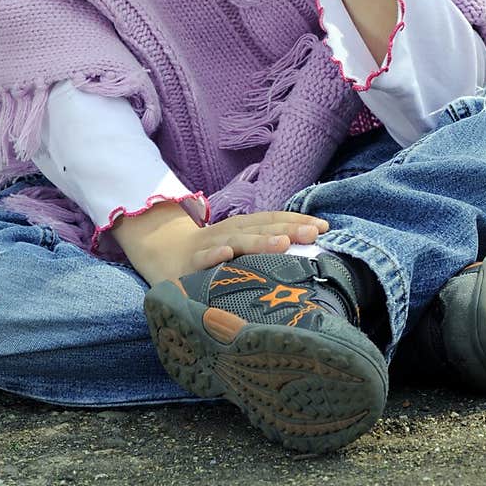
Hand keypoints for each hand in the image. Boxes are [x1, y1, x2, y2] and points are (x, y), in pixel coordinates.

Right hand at [145, 211, 330, 285]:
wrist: (161, 252)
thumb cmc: (210, 253)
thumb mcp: (238, 246)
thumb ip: (264, 247)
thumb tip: (304, 249)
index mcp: (242, 228)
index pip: (272, 220)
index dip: (297, 221)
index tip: (324, 227)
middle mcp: (228, 233)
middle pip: (260, 228)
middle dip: (288, 229)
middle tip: (313, 233)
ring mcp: (208, 247)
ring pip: (236, 241)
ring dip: (258, 241)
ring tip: (282, 243)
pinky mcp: (189, 264)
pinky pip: (201, 260)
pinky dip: (212, 256)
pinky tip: (225, 255)